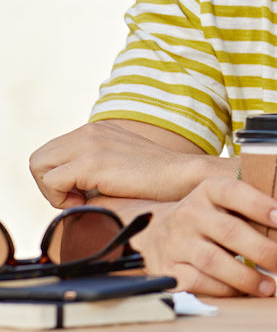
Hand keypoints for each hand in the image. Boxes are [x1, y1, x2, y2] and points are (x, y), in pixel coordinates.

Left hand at [29, 121, 227, 207]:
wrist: (183, 176)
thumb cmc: (156, 179)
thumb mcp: (119, 163)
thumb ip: (94, 166)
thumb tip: (70, 191)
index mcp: (95, 131)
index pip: (50, 154)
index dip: (58, 178)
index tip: (82, 192)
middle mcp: (89, 132)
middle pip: (38, 159)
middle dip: (50, 184)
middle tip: (78, 198)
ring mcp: (90, 144)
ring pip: (38, 167)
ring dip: (54, 191)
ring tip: (83, 199)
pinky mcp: (92, 161)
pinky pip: (52, 182)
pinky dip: (62, 198)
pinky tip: (88, 201)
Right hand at [133, 177, 276, 296]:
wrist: (153, 233)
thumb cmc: (206, 217)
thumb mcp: (222, 201)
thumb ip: (251, 204)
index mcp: (208, 190)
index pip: (234, 192)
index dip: (260, 204)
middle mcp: (189, 213)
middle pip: (229, 231)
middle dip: (263, 250)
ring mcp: (176, 242)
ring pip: (214, 261)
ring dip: (246, 276)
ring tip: (270, 286)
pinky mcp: (168, 269)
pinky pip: (199, 282)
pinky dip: (225, 289)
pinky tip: (244, 292)